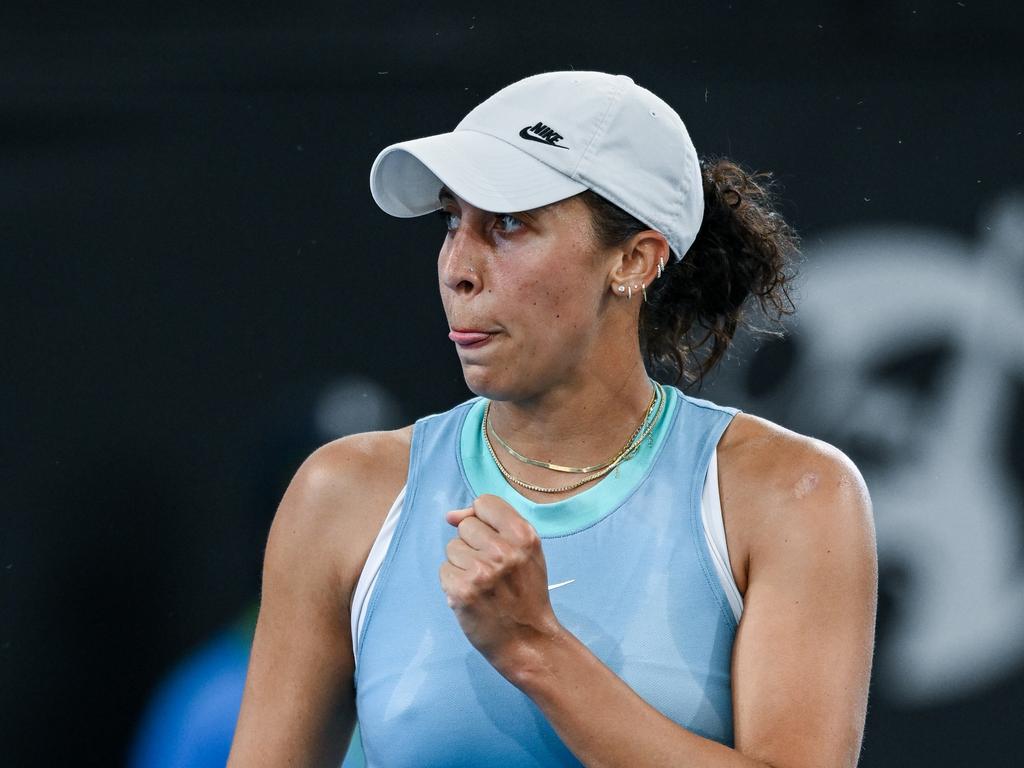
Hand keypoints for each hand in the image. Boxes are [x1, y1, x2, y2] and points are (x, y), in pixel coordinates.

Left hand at [439, 494, 561, 677]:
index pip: (484, 503)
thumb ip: (495, 524)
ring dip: (462, 565)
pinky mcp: (462, 591)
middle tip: (491, 570)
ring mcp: (482, 571)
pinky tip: (472, 597)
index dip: (483, 520)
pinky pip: (444, 571)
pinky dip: (453, 584)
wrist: (528, 640)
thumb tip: (451, 516)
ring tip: (482, 584)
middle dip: (473, 545)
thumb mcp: (526, 551)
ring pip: (452, 548)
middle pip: (465, 526)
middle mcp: (503, 550)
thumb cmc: (526, 593)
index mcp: (524, 535)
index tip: (491, 539)